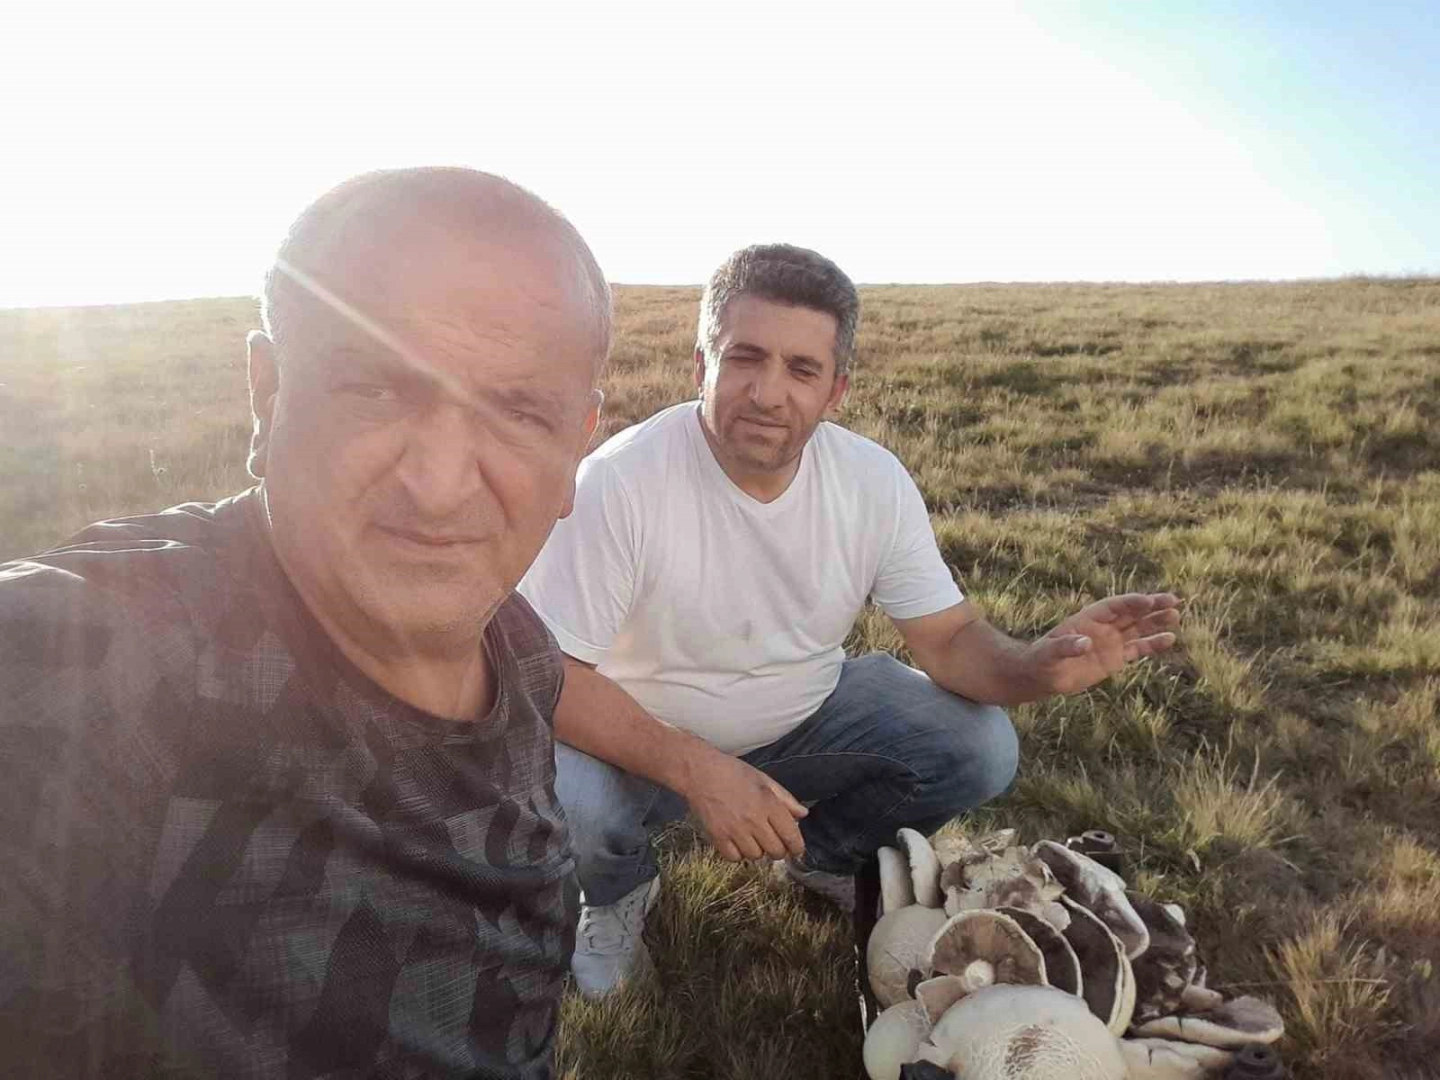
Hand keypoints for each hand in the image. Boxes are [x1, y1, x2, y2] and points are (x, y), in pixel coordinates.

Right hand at [680, 749, 807, 862]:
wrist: (700, 772)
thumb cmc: (734, 773)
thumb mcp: (764, 780)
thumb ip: (785, 799)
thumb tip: (802, 814)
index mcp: (769, 804)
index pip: (791, 835)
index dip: (797, 847)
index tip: (796, 850)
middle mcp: (754, 820)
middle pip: (775, 851)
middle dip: (779, 850)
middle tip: (773, 843)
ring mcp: (735, 830)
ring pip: (755, 856)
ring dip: (757, 851)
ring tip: (753, 839)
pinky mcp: (718, 837)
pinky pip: (734, 858)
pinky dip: (738, 854)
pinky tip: (737, 842)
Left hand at [1026, 592, 1180, 696]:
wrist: (1042, 676)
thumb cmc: (1041, 661)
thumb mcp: (1049, 654)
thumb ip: (1066, 647)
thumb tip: (1085, 643)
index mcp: (1087, 619)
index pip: (1113, 607)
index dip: (1131, 603)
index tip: (1148, 601)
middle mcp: (1103, 627)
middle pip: (1131, 613)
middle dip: (1151, 606)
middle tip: (1173, 600)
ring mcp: (1110, 642)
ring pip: (1138, 628)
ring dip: (1156, 622)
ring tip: (1176, 615)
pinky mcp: (1115, 659)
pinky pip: (1137, 650)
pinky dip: (1153, 644)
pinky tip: (1170, 639)